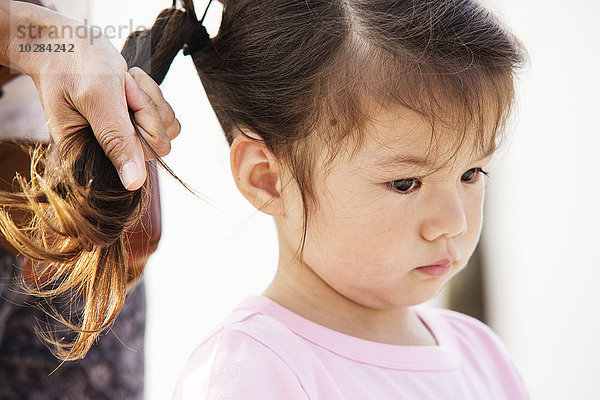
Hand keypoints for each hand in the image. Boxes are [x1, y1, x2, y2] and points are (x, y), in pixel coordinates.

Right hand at [22, 18, 179, 189]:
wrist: (61, 41)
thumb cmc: (72, 64)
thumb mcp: (97, 99)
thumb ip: (116, 140)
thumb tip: (134, 184)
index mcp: (92, 154)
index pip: (147, 153)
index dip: (144, 120)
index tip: (121, 94)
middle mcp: (110, 151)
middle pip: (161, 140)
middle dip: (146, 105)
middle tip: (120, 85)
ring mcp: (124, 137)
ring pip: (166, 126)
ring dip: (149, 96)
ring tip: (121, 82)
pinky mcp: (132, 123)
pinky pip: (162, 114)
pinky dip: (150, 92)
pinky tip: (127, 82)